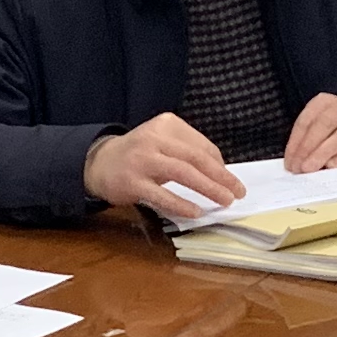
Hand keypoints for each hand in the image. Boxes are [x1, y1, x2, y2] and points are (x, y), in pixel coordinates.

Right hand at [85, 113, 238, 218]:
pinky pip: (162, 194)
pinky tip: (196, 212)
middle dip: (221, 176)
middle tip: (237, 192)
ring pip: (183, 173)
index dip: (220, 165)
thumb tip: (221, 173)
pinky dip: (181, 204)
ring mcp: (142, 159)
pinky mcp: (132, 181)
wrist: (98, 162)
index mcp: (166, 125)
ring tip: (224, 201)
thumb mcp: (163, 142)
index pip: (201, 145)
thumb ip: (187, 152)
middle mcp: (154, 138)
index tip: (230, 181)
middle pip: (196, 157)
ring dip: (208, 188)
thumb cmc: (139, 154)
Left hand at [283, 93, 336, 170]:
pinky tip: (332, 167)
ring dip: (323, 154)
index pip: (306, 121)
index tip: (289, 162)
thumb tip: (295, 162)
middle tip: (299, 168)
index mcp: (325, 102)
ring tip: (311, 169)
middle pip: (324, 125)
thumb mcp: (320, 127)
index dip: (295, 143)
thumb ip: (307, 141)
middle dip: (308, 148)